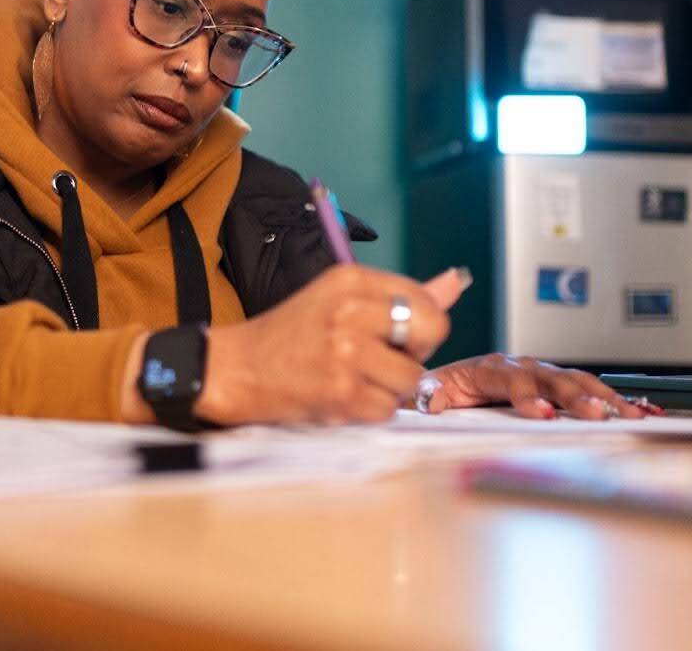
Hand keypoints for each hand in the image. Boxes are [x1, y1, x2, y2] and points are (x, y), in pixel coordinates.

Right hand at [195, 265, 469, 425]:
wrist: (236, 370)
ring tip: (355, 380)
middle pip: (430, 333)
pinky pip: (386, 409)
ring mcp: (345, 351)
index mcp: (351, 279)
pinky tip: (340, 397)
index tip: (393, 337)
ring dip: (389, 388)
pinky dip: (368, 411)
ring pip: (412, 378)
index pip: (426, 301)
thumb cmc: (292, 335)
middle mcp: (350, 309)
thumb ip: (400, 295)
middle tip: (382, 361)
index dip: (420, 327)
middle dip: (414, 354)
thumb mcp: (341, 299)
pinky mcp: (339, 391)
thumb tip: (456, 282)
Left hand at [418, 354, 647, 419]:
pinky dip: (611, 398)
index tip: (542, 414)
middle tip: (596, 415)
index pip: (511, 379)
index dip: (528, 396)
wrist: (447, 381)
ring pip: (575, 381)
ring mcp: (540, 374)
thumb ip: (432, 395)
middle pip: (551, 379)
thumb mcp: (430, 391)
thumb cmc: (443, 388)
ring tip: (628, 413)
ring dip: (603, 397)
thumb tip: (434, 401)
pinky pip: (585, 388)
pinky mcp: (554, 385)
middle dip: (575, 398)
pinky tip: (636, 409)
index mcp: (489, 367)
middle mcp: (519, 366)